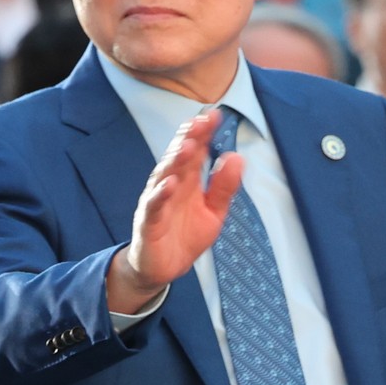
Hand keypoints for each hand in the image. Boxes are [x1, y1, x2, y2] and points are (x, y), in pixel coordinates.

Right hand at [107, 109, 244, 315]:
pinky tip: (170, 183)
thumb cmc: (185, 236)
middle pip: (178, 159)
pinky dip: (161, 195)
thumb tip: (236, 158)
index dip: (202, 134)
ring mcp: (157, 203)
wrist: (163, 268)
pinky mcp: (148, 224)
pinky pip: (154, 207)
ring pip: (163, 177)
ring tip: (187, 146)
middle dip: (188, 140)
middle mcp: (169, 187)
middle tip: (200, 122)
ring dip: (174, 162)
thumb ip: (224, 186)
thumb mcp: (215, 211)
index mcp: (187, 181)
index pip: (194, 151)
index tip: (214, 115)